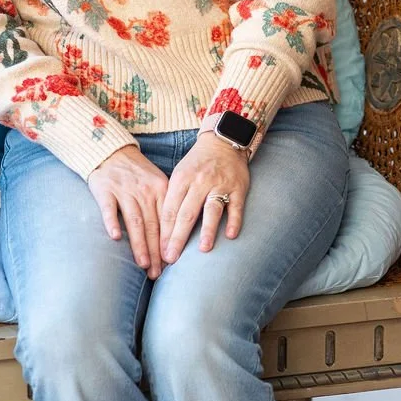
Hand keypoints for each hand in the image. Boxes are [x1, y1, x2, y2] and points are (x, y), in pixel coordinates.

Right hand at [87, 145, 168, 278]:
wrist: (112, 151)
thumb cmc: (137, 173)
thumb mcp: (157, 183)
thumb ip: (164, 207)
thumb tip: (172, 238)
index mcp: (160, 190)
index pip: (166, 221)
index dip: (169, 243)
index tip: (171, 264)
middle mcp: (144, 191)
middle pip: (152, 225)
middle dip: (156, 252)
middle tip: (158, 273)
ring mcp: (124, 190)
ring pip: (134, 221)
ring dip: (139, 244)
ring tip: (143, 264)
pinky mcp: (105, 190)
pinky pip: (109, 208)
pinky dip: (112, 222)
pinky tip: (115, 237)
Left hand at [160, 133, 250, 263]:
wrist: (222, 142)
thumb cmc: (196, 164)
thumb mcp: (180, 175)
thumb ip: (173, 199)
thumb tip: (162, 231)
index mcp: (182, 179)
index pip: (171, 210)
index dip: (165, 233)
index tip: (161, 252)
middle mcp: (200, 181)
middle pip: (187, 213)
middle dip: (178, 237)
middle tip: (172, 258)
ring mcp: (220, 184)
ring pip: (212, 209)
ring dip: (207, 230)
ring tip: (203, 249)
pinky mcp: (238, 187)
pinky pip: (236, 206)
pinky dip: (234, 221)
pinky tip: (231, 235)